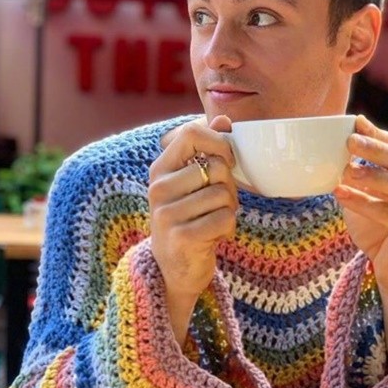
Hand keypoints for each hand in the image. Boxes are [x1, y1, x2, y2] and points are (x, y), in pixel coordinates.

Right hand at [148, 115, 237, 345]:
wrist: (176, 268)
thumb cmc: (191, 218)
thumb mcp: (194, 183)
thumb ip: (208, 149)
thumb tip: (225, 119)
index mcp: (160, 168)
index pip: (191, 132)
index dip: (219, 143)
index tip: (226, 161)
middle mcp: (158, 188)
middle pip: (216, 167)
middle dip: (230, 186)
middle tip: (220, 203)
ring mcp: (166, 213)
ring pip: (223, 194)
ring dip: (230, 210)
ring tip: (215, 221)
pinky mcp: (181, 237)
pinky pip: (225, 219)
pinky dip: (228, 228)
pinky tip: (215, 237)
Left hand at [335, 114, 387, 298]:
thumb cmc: (376, 230)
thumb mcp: (363, 197)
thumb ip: (355, 176)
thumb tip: (331, 151)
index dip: (377, 135)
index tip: (355, 122)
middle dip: (376, 149)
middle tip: (349, 141)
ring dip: (375, 176)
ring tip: (346, 170)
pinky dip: (366, 204)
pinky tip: (342, 195)